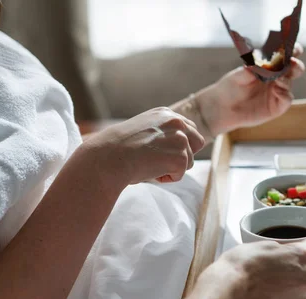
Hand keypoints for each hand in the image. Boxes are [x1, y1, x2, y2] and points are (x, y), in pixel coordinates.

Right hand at [85, 107, 204, 185]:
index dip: (179, 144)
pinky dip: (166, 178)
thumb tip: (178, 147)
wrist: (107, 158)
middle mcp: (176, 122)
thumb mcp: (143, 131)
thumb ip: (162, 133)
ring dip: (172, 168)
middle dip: (183, 155)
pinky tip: (149, 171)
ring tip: (149, 164)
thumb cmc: (118, 149)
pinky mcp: (181, 157)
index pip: (189, 129)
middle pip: (197, 142)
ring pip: (189, 162)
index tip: (163, 151)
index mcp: (166, 113)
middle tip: (159, 160)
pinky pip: (180, 175)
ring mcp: (180, 139)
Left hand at [195, 43, 305, 135]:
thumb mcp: (237, 76)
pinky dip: (285, 94)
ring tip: (279, 78)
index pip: (286, 54)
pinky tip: (277, 90)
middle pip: (295, 68)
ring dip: (288, 78)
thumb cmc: (230, 87)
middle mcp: (277, 77)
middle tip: (291, 61)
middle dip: (296, 63)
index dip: (292, 49)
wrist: (224, 107)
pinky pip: (287, 99)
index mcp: (270, 64)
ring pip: (290, 82)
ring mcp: (278, 91)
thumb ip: (248, 71)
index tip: (292, 47)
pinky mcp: (277, 106)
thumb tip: (255, 65)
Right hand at [196, 240, 305, 298]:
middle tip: (271, 267)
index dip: (301, 246)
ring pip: (296, 287)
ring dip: (286, 285)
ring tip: (262, 283)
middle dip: (292, 268)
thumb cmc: (241, 269)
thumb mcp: (260, 246)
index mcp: (302, 257)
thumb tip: (283, 253)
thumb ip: (280, 249)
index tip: (292, 249)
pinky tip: (261, 296)